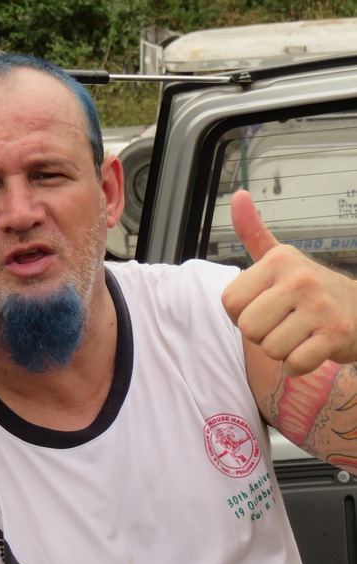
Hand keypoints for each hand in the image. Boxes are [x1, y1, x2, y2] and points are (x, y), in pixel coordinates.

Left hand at [221, 189, 356, 375]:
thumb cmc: (309, 289)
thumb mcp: (280, 258)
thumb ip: (254, 233)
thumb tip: (238, 195)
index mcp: (278, 260)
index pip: (230, 302)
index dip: (243, 314)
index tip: (266, 306)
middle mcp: (299, 279)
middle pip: (249, 329)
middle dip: (262, 335)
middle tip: (284, 323)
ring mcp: (320, 307)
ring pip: (270, 349)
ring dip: (282, 351)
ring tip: (300, 334)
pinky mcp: (335, 335)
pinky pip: (294, 364)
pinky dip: (298, 365)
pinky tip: (311, 348)